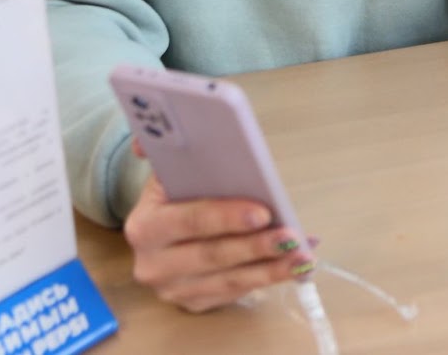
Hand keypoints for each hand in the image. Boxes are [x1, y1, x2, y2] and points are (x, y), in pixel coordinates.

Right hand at [123, 144, 314, 311]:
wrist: (158, 233)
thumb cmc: (174, 196)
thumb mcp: (167, 173)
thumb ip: (164, 153)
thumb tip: (148, 142)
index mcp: (144, 227)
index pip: (189, 221)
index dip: (226, 218)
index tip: (263, 213)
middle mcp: (153, 265)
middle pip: (212, 256)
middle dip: (256, 247)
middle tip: (291, 236)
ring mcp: (172, 290)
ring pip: (228, 281)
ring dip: (271, 270)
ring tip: (303, 256)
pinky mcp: (194, 304)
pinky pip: (236, 294)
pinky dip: (269, 278)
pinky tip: (296, 266)